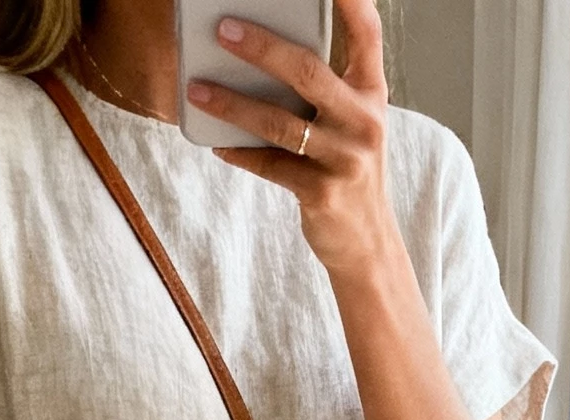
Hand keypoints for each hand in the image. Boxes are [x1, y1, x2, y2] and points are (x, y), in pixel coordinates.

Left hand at [191, 0, 394, 281]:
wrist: (366, 241)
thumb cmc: (346, 166)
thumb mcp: (349, 120)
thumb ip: (323, 86)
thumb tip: (258, 51)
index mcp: (371, 92)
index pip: (366, 32)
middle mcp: (364, 121)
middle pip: (307, 71)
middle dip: (261, 46)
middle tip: (222, 29)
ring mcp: (345, 159)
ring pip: (280, 122)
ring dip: (233, 104)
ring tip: (198, 89)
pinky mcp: (323, 193)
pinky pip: (271, 166)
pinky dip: (240, 152)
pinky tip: (217, 141)